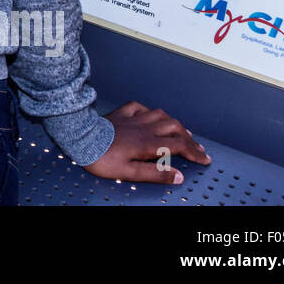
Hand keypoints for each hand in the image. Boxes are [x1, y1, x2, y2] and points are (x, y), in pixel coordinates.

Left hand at [84, 101, 210, 183]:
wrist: (78, 138)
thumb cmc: (101, 157)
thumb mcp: (129, 172)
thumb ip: (154, 174)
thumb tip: (178, 176)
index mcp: (148, 143)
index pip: (179, 146)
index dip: (195, 153)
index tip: (205, 159)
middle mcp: (144, 127)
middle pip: (175, 128)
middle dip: (190, 138)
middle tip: (197, 148)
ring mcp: (132, 118)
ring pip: (161, 115)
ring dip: (174, 123)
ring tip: (182, 131)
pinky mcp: (120, 113)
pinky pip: (139, 107)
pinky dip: (150, 111)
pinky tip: (151, 115)